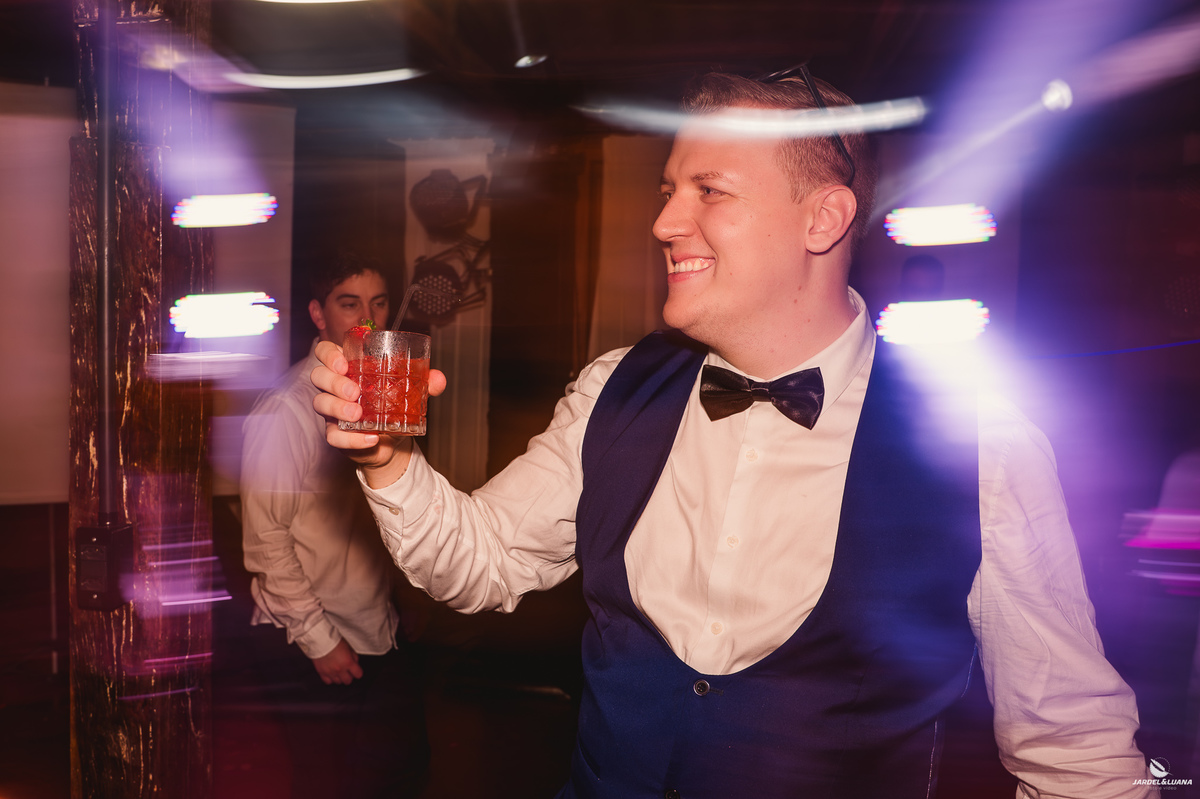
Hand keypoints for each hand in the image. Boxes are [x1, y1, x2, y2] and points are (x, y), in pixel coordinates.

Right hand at [311, 339, 446, 488]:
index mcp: (348, 369)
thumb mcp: (408, 391)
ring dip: (338, 407)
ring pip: (320, 404)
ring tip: (358, 414)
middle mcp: (335, 388)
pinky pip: (333, 436)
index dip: (329, 355)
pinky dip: (352, 439)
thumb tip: (438, 378)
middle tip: (355, 391)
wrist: (392, 441)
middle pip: (318, 376)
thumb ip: (424, 383)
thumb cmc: (392, 406)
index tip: (344, 363)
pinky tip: (372, 438)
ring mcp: (332, 411)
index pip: (325, 352)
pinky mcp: (336, 434)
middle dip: (334, 382)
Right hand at [311, 638, 363, 684]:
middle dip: (349, 676)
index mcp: (348, 662)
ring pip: (338, 682)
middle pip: (348, 681)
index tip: (356, 671)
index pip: (358, 674)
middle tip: (347, 671)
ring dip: (339, 678)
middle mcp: (340, 669)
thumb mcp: (349, 646)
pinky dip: (330, 679)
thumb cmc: (334, 641)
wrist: (320, 640)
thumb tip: (355, 663)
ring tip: (338, 671)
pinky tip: (331, 674)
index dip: (358, 672)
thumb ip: (353, 657)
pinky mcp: (322, 673)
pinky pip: (328, 682)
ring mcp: (330, 672)